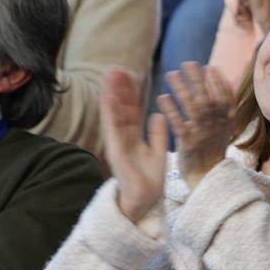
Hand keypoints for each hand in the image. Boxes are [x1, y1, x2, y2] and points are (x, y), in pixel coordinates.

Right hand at [100, 68, 168, 222]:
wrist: (145, 201)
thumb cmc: (150, 180)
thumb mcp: (159, 152)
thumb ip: (158, 134)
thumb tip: (158, 115)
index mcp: (134, 137)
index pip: (132, 110)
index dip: (131, 93)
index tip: (130, 75)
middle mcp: (123, 137)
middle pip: (121, 108)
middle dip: (119, 88)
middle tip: (117, 68)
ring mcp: (117, 143)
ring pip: (114, 114)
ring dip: (112, 94)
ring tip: (110, 75)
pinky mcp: (115, 151)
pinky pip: (113, 128)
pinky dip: (111, 112)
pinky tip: (111, 97)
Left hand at [160, 62, 237, 189]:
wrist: (207, 175)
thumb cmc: (214, 146)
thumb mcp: (227, 125)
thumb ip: (228, 102)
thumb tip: (233, 78)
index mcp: (228, 118)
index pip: (225, 94)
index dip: (217, 80)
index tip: (208, 67)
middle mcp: (217, 123)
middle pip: (208, 96)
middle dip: (198, 79)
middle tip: (187, 63)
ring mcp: (203, 132)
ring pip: (193, 106)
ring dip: (182, 88)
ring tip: (171, 74)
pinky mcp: (188, 142)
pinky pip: (178, 123)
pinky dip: (171, 109)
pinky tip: (162, 97)